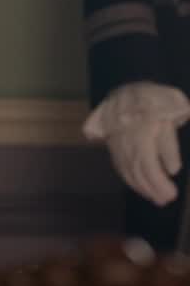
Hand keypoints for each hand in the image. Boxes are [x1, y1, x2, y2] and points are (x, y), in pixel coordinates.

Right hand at [82, 82, 189, 206]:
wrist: (127, 85)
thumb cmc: (153, 98)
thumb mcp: (170, 113)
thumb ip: (169, 143)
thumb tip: (172, 169)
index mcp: (140, 135)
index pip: (149, 166)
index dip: (159, 183)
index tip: (173, 195)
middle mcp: (125, 142)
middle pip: (137, 171)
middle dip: (151, 189)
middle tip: (166, 201)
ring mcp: (116, 144)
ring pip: (126, 170)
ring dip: (141, 187)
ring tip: (155, 198)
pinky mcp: (113, 144)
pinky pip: (119, 165)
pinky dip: (129, 178)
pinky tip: (138, 185)